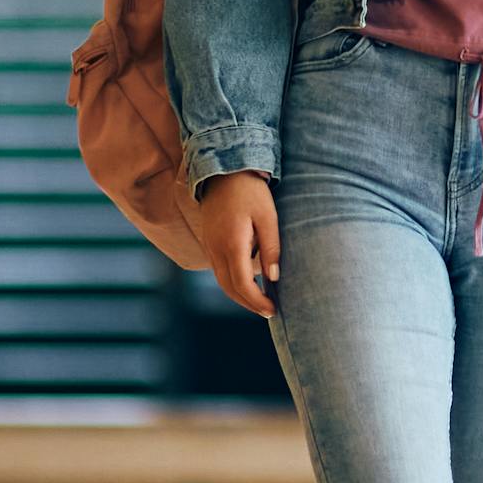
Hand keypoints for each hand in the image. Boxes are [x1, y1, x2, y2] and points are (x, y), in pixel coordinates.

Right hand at [197, 173, 281, 318]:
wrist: (224, 171)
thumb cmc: (250, 192)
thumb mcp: (268, 217)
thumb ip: (271, 247)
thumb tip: (273, 278)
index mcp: (232, 243)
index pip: (242, 283)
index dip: (257, 301)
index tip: (272, 309)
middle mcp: (216, 249)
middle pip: (229, 288)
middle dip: (248, 304)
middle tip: (269, 311)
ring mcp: (209, 246)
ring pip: (222, 281)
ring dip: (240, 295)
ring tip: (260, 301)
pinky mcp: (209, 242)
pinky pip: (218, 270)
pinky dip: (232, 282)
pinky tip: (247, 283)